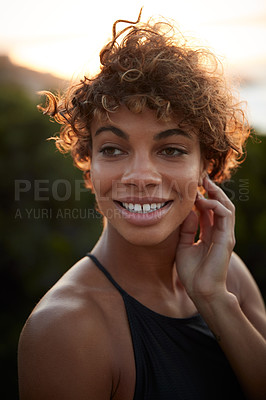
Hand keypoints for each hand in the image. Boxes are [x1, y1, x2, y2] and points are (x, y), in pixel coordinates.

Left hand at [175, 176, 235, 301]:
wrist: (200, 291)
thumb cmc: (192, 273)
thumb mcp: (183, 245)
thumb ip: (187, 229)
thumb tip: (187, 210)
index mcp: (209, 234)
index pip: (209, 210)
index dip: (202, 197)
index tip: (192, 186)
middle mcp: (219, 232)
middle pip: (220, 205)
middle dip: (211, 190)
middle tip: (201, 178)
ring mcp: (225, 235)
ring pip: (226, 207)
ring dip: (216, 193)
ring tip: (205, 183)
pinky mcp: (227, 238)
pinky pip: (225, 215)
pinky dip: (216, 204)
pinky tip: (204, 201)